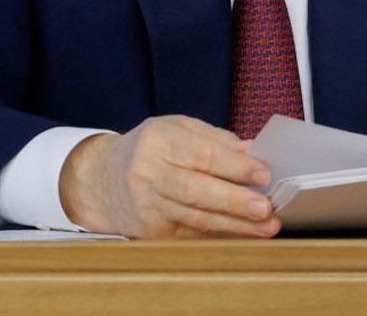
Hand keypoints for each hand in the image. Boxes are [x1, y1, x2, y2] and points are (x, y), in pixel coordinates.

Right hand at [58, 115, 279, 238]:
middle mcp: (149, 174)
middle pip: (197, 191)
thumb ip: (215, 140)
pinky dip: (221, 235)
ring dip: (235, 225)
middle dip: (236, 201)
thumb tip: (255, 152)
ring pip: (197, 218)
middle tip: (267, 208)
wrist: (100, 180)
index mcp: (158, 141)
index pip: (202, 155)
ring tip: (266, 227)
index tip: (264, 173)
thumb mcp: (176, 129)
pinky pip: (192, 235)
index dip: (235, 166)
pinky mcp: (150, 233)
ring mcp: (148, 207)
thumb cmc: (148, 150)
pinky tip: (244, 235)